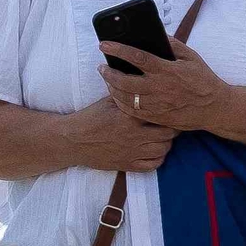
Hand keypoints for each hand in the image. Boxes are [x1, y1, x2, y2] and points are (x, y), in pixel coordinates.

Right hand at [58, 98, 177, 173]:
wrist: (73, 140)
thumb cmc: (91, 118)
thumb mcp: (108, 101)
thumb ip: (127, 94)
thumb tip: (143, 79)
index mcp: (129, 117)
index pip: (159, 113)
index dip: (168, 111)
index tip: (171, 108)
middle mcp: (133, 135)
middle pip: (168, 133)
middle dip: (172, 127)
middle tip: (171, 123)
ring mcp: (132, 152)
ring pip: (164, 150)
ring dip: (167, 143)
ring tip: (164, 136)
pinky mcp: (128, 165)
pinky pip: (153, 165)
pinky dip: (159, 159)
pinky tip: (155, 151)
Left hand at [98, 40, 240, 133]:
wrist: (216, 108)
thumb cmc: (204, 81)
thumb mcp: (192, 57)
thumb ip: (173, 45)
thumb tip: (158, 35)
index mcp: (167, 70)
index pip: (137, 57)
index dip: (118, 50)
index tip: (104, 45)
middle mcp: (160, 88)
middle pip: (124, 80)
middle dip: (108, 72)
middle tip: (102, 67)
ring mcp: (158, 104)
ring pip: (125, 97)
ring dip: (112, 87)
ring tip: (108, 80)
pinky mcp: (158, 117)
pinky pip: (132, 111)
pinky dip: (121, 103)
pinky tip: (117, 96)